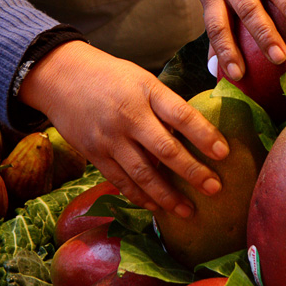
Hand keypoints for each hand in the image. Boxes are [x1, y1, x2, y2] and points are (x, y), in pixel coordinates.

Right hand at [18, 41, 229, 217]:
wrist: (61, 76)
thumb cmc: (111, 76)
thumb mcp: (142, 80)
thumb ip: (165, 105)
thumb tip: (196, 134)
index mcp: (146, 92)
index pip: (181, 115)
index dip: (205, 135)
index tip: (224, 152)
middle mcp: (128, 116)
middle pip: (165, 149)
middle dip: (193, 172)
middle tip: (215, 188)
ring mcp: (109, 138)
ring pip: (143, 173)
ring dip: (168, 195)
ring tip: (188, 210)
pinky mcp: (94, 154)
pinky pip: (120, 181)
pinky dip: (140, 197)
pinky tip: (157, 207)